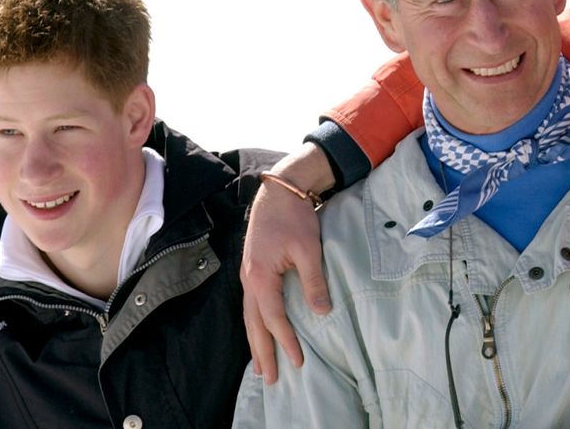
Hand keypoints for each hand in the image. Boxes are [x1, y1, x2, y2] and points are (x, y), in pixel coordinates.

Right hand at [240, 144, 332, 383]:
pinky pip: (251, 305)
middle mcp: (249, 280)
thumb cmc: (294, 217)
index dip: (286, 341)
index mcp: (261, 276)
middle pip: (254, 324)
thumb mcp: (308, 249)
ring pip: (249, 317)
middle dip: (263, 352)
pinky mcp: (252, 271)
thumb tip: (322, 312)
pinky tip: (259, 333)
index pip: (274, 318)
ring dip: (255, 341)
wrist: (278, 192)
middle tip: (270, 378)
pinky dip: (254, 324)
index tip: (297, 361)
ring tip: (260, 365)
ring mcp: (247, 276)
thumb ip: (314, 281)